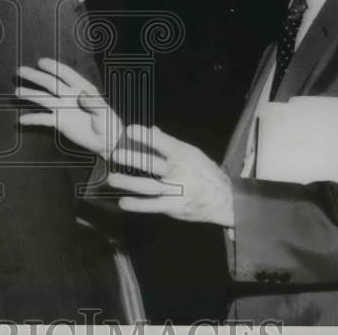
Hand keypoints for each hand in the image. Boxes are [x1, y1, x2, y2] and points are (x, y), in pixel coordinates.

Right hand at [16, 57, 122, 158]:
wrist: (106, 141)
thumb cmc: (108, 122)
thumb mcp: (104, 112)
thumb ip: (93, 103)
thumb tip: (82, 95)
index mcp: (82, 88)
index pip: (66, 74)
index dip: (53, 67)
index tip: (40, 62)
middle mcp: (70, 96)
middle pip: (50, 84)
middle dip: (36, 76)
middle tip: (21, 71)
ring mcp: (63, 108)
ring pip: (44, 99)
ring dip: (31, 94)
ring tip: (17, 91)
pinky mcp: (60, 122)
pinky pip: (44, 119)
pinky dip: (33, 119)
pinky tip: (22, 119)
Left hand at [108, 124, 234, 226]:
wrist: (225, 200)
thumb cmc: (205, 173)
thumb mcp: (192, 154)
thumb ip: (170, 144)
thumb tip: (152, 130)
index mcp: (183, 154)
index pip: (162, 143)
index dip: (145, 136)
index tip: (129, 130)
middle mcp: (179, 171)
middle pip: (153, 164)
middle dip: (133, 158)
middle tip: (115, 154)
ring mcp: (176, 190)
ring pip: (149, 186)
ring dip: (129, 183)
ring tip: (112, 179)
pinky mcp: (174, 207)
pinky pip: (154, 206)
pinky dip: (138, 205)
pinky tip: (124, 202)